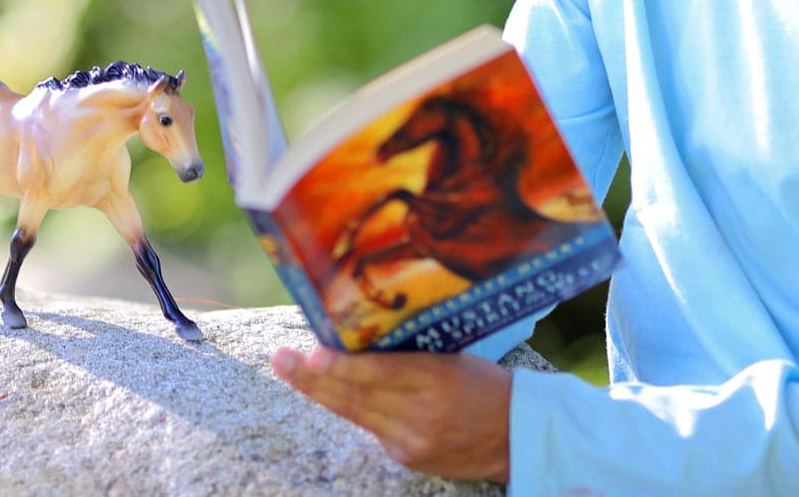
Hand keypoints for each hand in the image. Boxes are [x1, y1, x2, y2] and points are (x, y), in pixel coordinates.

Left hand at [271, 346, 511, 481]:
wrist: (518, 436)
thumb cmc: (486, 384)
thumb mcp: (453, 357)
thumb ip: (409, 355)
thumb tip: (360, 341)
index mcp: (437, 379)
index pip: (378, 373)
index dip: (341, 366)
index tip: (310, 353)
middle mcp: (420, 415)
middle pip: (355, 396)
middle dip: (312, 377)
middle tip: (280, 359)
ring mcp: (411, 442)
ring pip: (355, 414)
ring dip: (320, 392)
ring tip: (290, 370)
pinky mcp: (408, 458)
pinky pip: (372, 429)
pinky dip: (354, 409)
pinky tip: (331, 391)